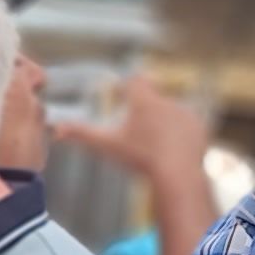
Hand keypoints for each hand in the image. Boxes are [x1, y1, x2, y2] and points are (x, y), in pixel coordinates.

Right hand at [52, 73, 212, 191]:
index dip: (128, 87)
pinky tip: (172, 151)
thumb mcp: (107, 146)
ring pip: (169, 113)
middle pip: (152, 100)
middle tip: (137, 132)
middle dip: (144, 113)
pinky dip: (179, 136)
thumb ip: (82, 135)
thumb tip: (56, 129)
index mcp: (144, 101)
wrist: (177, 173)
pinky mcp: (199, 126)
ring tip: (154, 146)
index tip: (123, 93)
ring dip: (162, 124)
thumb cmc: (139, 158)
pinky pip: (186, 126)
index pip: (135, 80)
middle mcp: (166, 101)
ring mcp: (185, 113)